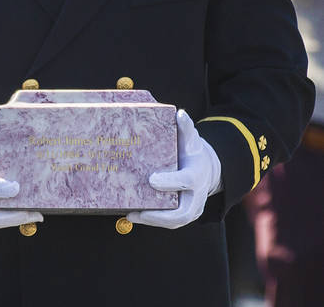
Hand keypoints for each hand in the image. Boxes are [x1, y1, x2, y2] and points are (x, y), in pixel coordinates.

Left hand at [127, 109, 221, 229]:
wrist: (205, 168)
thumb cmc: (191, 152)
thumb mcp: (191, 139)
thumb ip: (186, 128)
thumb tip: (179, 114)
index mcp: (197, 174)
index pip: (186, 180)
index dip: (169, 182)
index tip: (151, 179)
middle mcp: (197, 194)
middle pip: (183, 212)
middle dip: (161, 215)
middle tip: (137, 211)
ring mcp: (193, 207)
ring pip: (176, 221)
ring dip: (153, 221)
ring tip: (131, 215)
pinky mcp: (185, 214)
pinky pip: (170, 222)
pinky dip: (153, 221)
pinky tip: (134, 215)